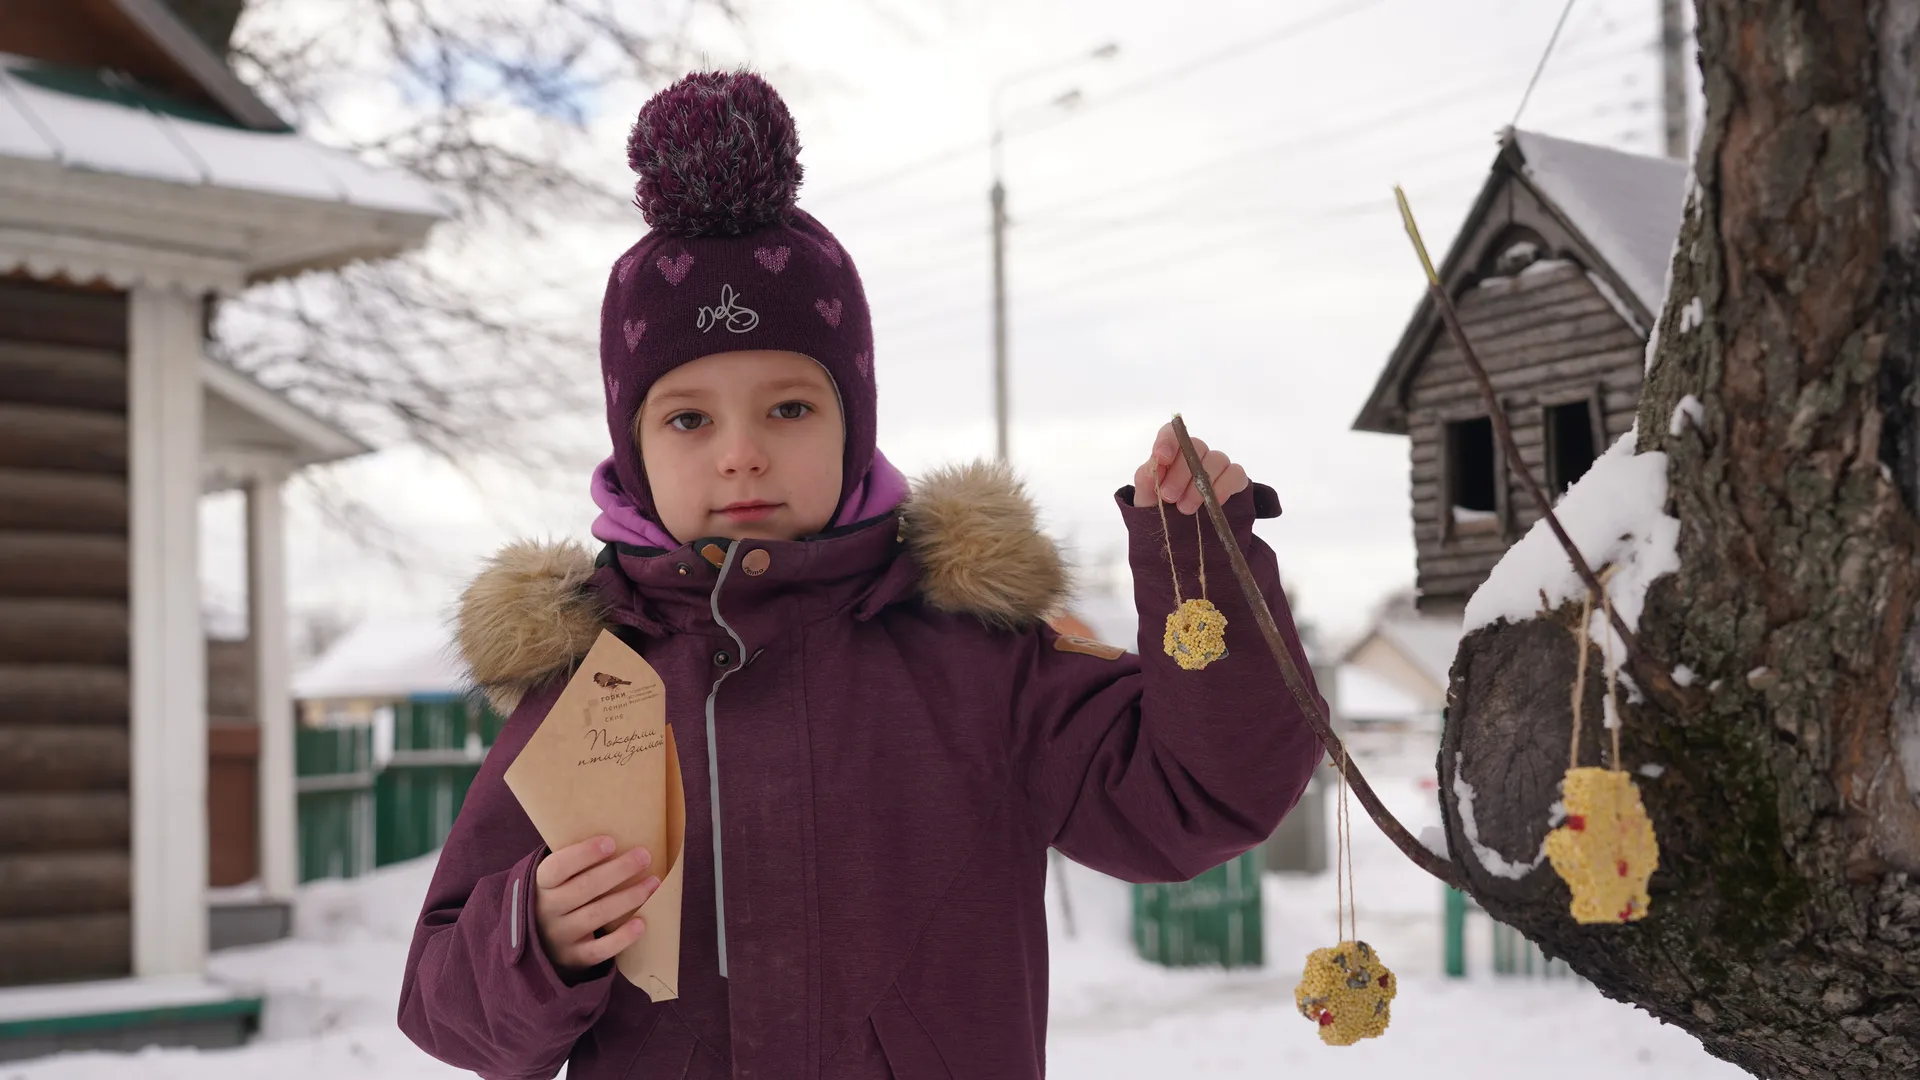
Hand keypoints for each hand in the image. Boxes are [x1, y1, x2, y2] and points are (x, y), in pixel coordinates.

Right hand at [533, 835, 660, 977]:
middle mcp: (547, 911)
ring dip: (629, 897)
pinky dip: (622, 938)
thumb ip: (574, 862)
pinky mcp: (574, 958)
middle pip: (584, 888)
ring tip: (654, 883)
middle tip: (644, 856)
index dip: (583, 854)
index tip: (611, 842)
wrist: (539, 943)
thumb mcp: (556, 879)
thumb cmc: (560, 897)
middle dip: (618, 871)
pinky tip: (642, 923)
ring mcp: (560, 936)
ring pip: (597, 915)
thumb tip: (618, 830)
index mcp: (541, 885)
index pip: (558, 867)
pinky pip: (600, 950)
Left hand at [1132, 423, 1248, 513]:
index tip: (1162, 458)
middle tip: (1169, 496)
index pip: (1172, 433)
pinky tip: (1212, 503)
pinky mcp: (1234, 478)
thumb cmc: (1160, 508)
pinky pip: (1235, 474)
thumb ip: (1145, 480)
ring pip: (1216, 460)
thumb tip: (1154, 464)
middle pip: (1196, 447)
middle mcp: (1195, 453)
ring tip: (1185, 508)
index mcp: (1171, 452)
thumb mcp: (1145, 498)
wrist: (1178, 532)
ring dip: (1200, 486)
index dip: (1168, 441)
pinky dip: (1223, 488)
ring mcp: (1216, 464)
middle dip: (1180, 473)